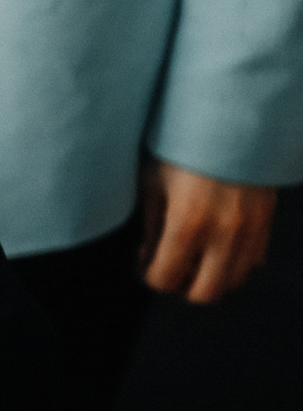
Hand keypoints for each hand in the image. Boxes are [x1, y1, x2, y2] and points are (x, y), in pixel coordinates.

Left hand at [139, 158, 276, 303]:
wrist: (232, 116)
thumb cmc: (182, 144)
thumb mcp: (153, 181)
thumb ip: (152, 224)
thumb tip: (150, 254)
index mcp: (187, 223)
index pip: (166, 278)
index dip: (150, 277)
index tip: (144, 264)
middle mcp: (223, 233)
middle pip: (205, 294)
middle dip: (181, 287)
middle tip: (168, 268)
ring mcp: (251, 230)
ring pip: (233, 281)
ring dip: (209, 277)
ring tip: (191, 257)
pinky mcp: (267, 221)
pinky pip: (253, 260)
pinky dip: (233, 262)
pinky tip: (215, 243)